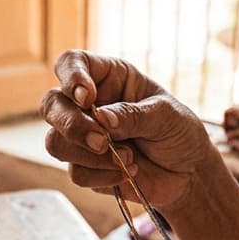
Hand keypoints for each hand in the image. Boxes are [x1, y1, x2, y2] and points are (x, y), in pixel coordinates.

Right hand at [39, 50, 220, 215]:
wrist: (188, 173)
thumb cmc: (179, 132)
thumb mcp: (166, 115)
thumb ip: (133, 115)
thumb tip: (101, 119)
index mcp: (107, 78)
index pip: (71, 63)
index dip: (71, 77)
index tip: (87, 97)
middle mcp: (88, 105)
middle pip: (51, 105)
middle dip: (72, 125)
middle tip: (102, 141)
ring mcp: (82, 138)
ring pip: (55, 142)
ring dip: (88, 155)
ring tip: (127, 158)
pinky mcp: (86, 167)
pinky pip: (76, 173)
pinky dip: (101, 176)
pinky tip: (126, 173)